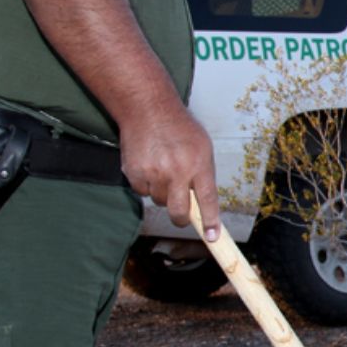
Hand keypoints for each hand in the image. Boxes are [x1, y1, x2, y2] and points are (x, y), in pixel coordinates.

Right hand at [120, 101, 220, 240]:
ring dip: (162, 194)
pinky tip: (149, 166)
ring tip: (163, 170)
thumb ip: (203, 174)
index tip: (212, 237)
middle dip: (182, 218)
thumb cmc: (179, 127)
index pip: (207, 200)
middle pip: (179, 212)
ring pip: (159, 202)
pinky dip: (146, 185)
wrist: (147, 109)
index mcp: (198, 164)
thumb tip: (203, 202)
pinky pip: (142, 193)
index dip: (210, 221)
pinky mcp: (134, 173)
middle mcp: (177, 171)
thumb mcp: (202, 146)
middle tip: (182, 213)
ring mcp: (154, 173)